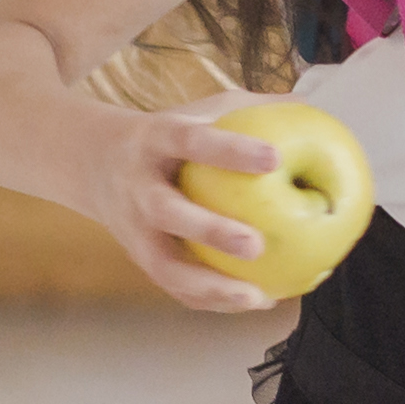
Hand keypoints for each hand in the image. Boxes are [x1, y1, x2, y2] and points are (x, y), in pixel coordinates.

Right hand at [102, 91, 287, 313]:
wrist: (95, 162)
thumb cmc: (169, 135)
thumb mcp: (200, 109)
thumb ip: (251, 108)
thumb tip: (309, 102)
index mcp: (156, 140)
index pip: (190, 140)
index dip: (229, 150)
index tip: (273, 158)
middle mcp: (139, 185)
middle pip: (167, 211)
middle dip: (210, 231)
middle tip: (256, 245)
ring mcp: (134, 227)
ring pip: (164, 264)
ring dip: (209, 286)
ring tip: (257, 297)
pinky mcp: (139, 257)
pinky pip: (173, 286)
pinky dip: (212, 300)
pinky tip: (257, 301)